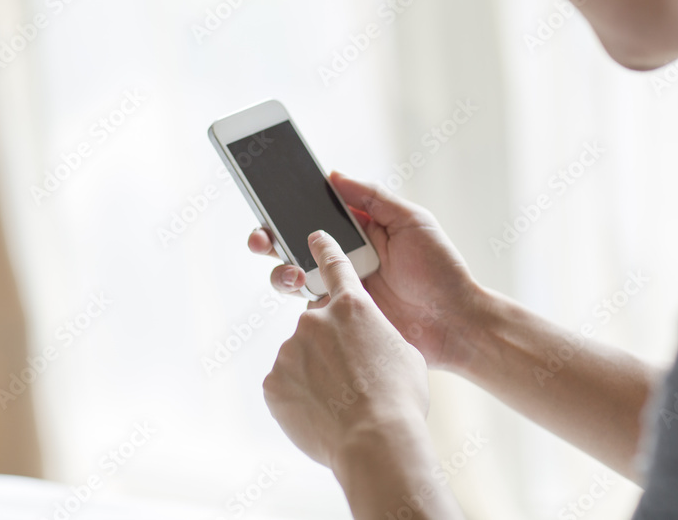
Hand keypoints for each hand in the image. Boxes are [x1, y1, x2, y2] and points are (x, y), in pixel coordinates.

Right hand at [248, 172, 479, 369]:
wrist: (456, 324)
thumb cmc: (440, 270)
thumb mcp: (411, 221)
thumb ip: (373, 197)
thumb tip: (333, 175)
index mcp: (357, 230)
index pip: (314, 213)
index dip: (287, 206)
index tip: (268, 198)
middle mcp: (342, 258)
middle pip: (292, 244)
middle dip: (268, 238)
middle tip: (261, 239)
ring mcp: (338, 289)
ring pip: (292, 276)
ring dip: (281, 271)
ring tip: (293, 274)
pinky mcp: (339, 318)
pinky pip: (308, 309)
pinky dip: (301, 300)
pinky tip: (311, 295)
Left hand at [262, 231, 429, 468]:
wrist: (376, 440)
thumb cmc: (400, 398)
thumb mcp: (403, 354)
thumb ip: (376, 334)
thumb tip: (363, 340)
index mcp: (353, 306)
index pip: (334, 265)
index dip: (324, 249)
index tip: (313, 237)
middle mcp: (315, 320)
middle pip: (317, 323)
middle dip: (329, 343)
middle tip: (349, 374)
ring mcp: (290, 349)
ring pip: (301, 356)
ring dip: (316, 373)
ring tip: (340, 403)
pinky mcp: (274, 380)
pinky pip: (286, 384)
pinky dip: (300, 397)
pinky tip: (322, 414)